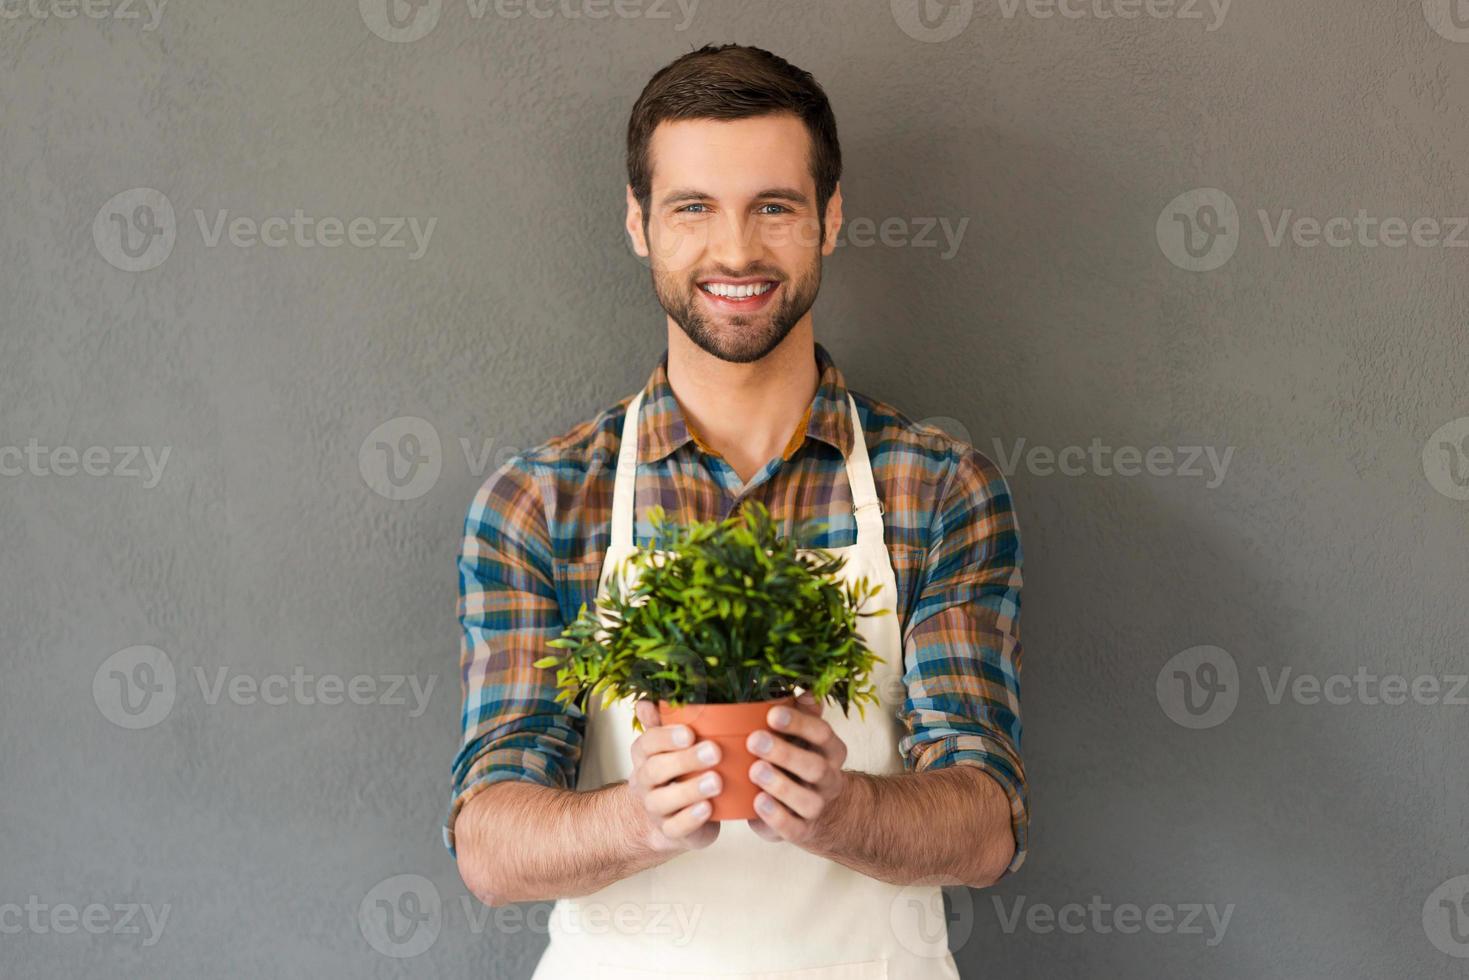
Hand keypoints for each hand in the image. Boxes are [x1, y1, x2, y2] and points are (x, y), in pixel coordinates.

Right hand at [626, 699, 721, 853]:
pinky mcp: (669, 831)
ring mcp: (655, 808)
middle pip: (655, 770)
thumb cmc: (676, 771)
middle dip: (685, 760)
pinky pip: (676, 827)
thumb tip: (645, 700)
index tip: (690, 732)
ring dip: (691, 789)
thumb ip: (662, 722)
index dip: (667, 738)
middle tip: (715, 751)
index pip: (647, 743)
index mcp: (644, 755)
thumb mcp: (669, 745)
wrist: (668, 816)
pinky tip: (709, 808)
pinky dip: (691, 819)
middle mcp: (644, 781)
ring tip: (717, 780)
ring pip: (664, 800)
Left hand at [745, 691, 849, 843]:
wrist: (819, 812)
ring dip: (781, 785)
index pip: (822, 734)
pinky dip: (776, 817)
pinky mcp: (802, 831)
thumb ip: (804, 713)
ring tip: (755, 770)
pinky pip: (793, 828)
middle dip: (785, 753)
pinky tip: (757, 802)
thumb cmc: (800, 761)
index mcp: (831, 751)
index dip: (799, 723)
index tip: (772, 714)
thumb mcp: (805, 735)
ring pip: (807, 801)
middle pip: (815, 767)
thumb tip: (805, 690)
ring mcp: (818, 807)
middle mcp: (829, 779)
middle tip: (755, 740)